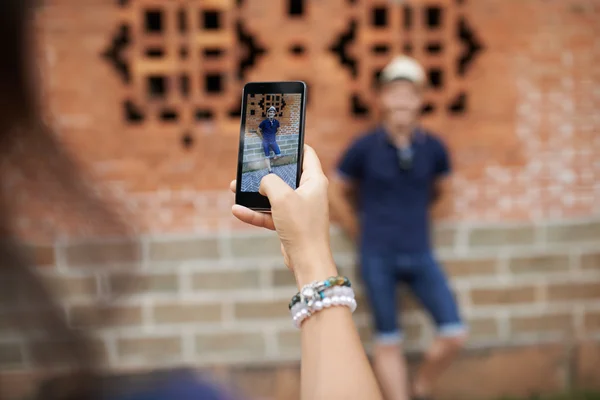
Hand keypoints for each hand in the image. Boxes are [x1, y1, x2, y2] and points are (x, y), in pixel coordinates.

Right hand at [230, 145, 336, 286]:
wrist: (306, 261)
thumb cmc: (301, 226)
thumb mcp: (282, 197)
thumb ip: (270, 181)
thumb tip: (264, 183)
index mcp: (314, 181)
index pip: (306, 154)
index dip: (293, 144)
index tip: (277, 139)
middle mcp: (308, 192)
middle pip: (285, 174)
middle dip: (265, 171)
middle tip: (250, 164)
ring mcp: (298, 208)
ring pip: (274, 195)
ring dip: (254, 193)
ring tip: (234, 187)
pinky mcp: (289, 223)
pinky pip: (269, 214)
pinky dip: (255, 213)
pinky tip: (237, 210)